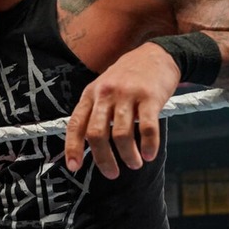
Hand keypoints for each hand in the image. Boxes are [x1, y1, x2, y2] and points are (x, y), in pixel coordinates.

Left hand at [65, 43, 180, 178]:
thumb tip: (87, 145)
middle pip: (97, 134)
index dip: (72, 147)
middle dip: (103, 159)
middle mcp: (106, 94)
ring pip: (122, 134)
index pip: (76, 124)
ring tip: (135, 164)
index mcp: (91, 94)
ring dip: (128, 156)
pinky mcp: (150, 97)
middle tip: (112, 173)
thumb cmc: (127, 77)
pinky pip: (148, 128)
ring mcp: (128, 95)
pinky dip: (149, 146)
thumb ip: (94, 112)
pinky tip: (150, 154)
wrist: (156, 55)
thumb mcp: (102, 88)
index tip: (74, 166)